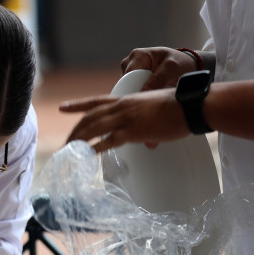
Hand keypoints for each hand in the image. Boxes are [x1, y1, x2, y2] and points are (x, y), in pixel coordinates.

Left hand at [60, 88, 188, 152]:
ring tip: (68, 151)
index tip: (62, 107)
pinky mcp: (134, 131)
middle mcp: (122, 107)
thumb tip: (146, 141)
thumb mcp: (153, 110)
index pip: (96, 101)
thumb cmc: (178, 108)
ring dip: (78, 140)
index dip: (77, 105)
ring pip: (94, 128)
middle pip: (90, 118)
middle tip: (64, 143)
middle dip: (75, 131)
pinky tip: (85, 155)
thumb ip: (144, 124)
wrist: (191, 106)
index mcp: (125, 100)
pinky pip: (108, 140)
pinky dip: (94, 148)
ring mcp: (127, 118)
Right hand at [121, 46, 200, 90]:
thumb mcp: (171, 69)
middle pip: (125, 83)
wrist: (184, 65)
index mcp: (137, 55)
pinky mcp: (131, 79)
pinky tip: (147, 96)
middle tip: (150, 98)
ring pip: (126, 88)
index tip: (144, 99)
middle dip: (135, 92)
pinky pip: (130, 90)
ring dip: (137, 94)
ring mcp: (129, 71)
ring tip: (151, 95)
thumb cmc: (179, 63)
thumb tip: (142, 93)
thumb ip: (157, 79)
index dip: (133, 88)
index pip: (128, 76)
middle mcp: (130, 62)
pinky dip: (138, 94)